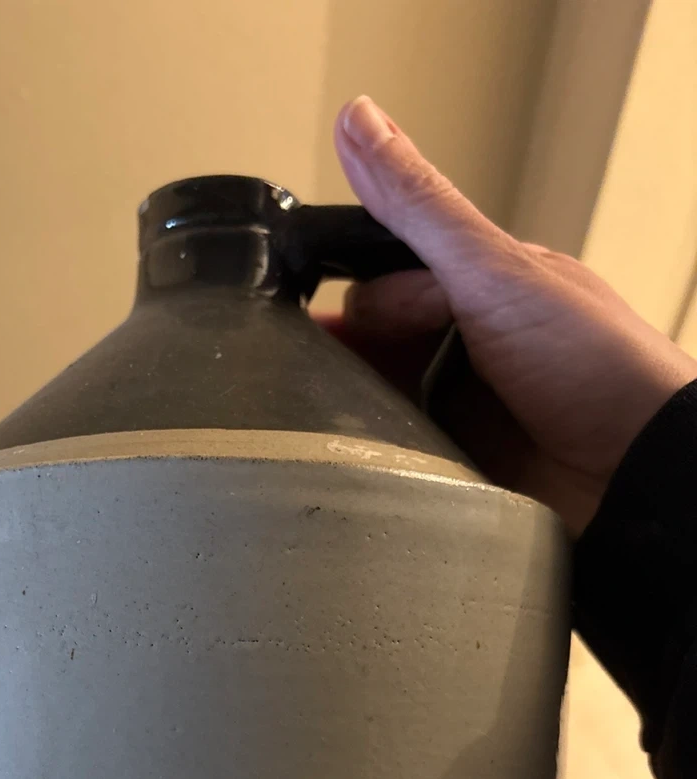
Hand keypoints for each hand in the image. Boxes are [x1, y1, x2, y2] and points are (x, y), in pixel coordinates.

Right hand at [329, 95, 696, 535]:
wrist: (638, 471)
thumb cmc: (592, 364)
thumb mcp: (493, 270)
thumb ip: (420, 206)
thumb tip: (358, 120)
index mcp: (482, 288)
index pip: (387, 285)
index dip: (358, 305)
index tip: (327, 326)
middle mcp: (471, 347)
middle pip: (377, 348)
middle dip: (352, 364)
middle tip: (346, 387)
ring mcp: (467, 412)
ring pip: (382, 406)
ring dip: (362, 418)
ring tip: (340, 436)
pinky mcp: (463, 470)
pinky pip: (399, 460)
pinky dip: (382, 461)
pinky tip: (368, 468)